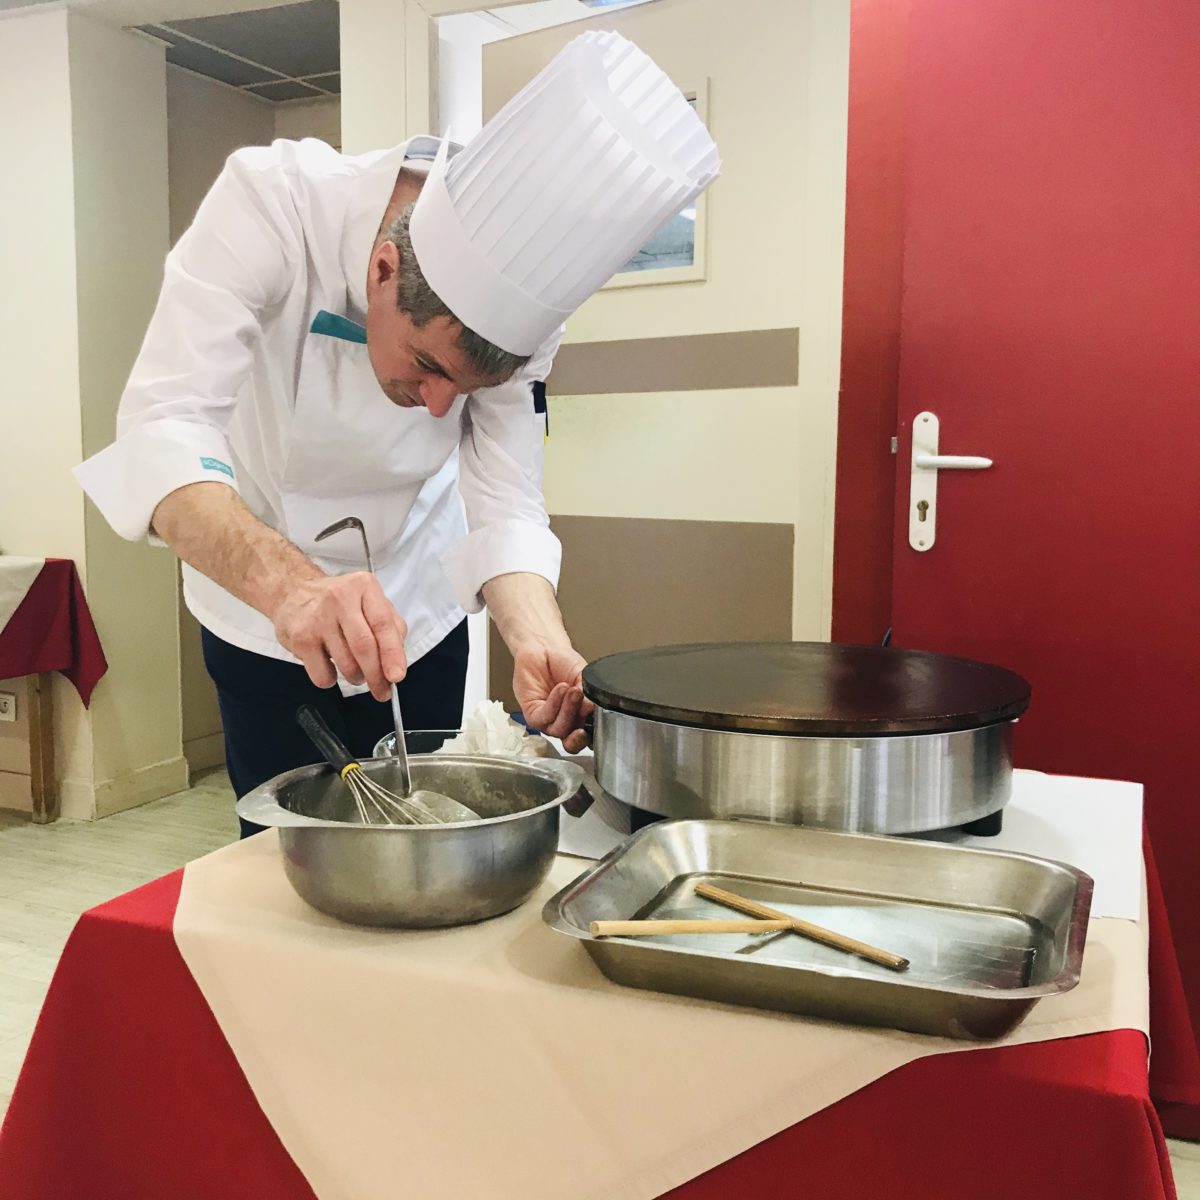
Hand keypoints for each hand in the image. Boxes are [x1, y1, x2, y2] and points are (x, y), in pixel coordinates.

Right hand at [272, 573, 407, 699]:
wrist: (293, 591)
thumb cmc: (339, 601)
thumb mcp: (369, 601)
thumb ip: (390, 626)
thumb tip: (397, 661)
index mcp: (364, 587)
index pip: (383, 624)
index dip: (393, 654)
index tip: (397, 676)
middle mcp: (340, 599)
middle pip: (364, 647)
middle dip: (377, 676)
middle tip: (382, 691)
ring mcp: (318, 619)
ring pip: (346, 664)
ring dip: (356, 677)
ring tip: (356, 672)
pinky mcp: (299, 638)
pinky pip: (322, 674)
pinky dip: (331, 680)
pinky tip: (330, 666)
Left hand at [513, 644, 592, 753]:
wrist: (544, 649)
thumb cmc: (564, 663)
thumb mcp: (584, 677)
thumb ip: (589, 694)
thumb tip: (592, 709)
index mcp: (582, 718)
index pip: (589, 737)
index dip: (594, 738)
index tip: (599, 728)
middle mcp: (566, 723)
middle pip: (572, 743)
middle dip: (578, 739)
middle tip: (582, 728)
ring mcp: (549, 721)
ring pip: (559, 730)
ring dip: (568, 710)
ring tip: (573, 690)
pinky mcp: (533, 714)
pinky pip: (544, 718)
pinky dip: (554, 704)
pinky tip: (561, 689)